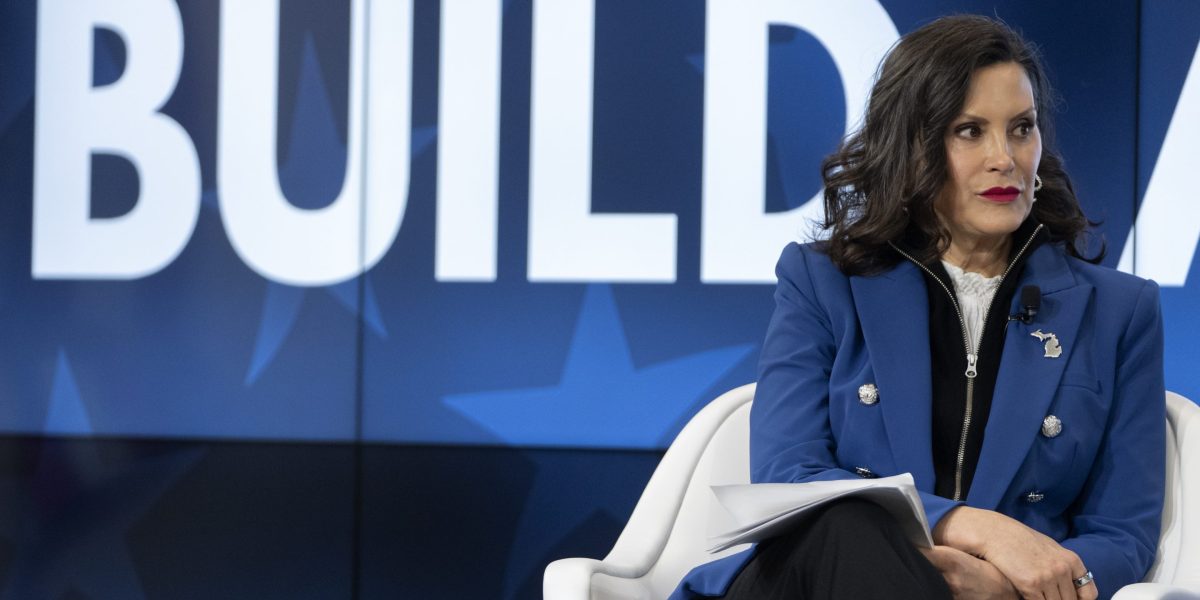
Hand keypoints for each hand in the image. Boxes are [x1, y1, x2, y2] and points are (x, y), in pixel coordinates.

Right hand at [933, 506, 1096, 599]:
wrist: (996, 533)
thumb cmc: (1019, 540)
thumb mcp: (1049, 549)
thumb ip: (1063, 566)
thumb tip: (1071, 585)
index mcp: (1071, 560)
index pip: (1088, 594)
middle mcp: (1062, 569)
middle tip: (1047, 597)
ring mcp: (1048, 577)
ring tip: (1038, 596)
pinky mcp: (1031, 584)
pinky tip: (1026, 597)